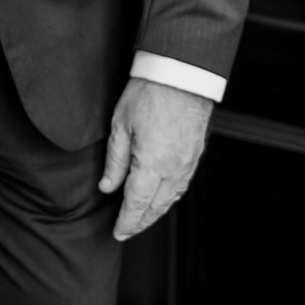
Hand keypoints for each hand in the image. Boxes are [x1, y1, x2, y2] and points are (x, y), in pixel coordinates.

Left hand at [98, 78, 212, 241]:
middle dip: (140, 222)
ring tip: (143, 219)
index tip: (118, 232)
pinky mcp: (196, 153)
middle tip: (126, 231)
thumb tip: (107, 186)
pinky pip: (182, 184)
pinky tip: (163, 198)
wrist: (182, 73)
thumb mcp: (121, 124)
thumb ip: (115, 160)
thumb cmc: (149, 92)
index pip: (137, 204)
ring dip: (156, 212)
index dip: (126, 221)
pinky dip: (170, 197)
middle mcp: (173, 168)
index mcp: (152, 164)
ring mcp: (188, 162)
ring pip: (171, 198)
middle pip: (156, 207)